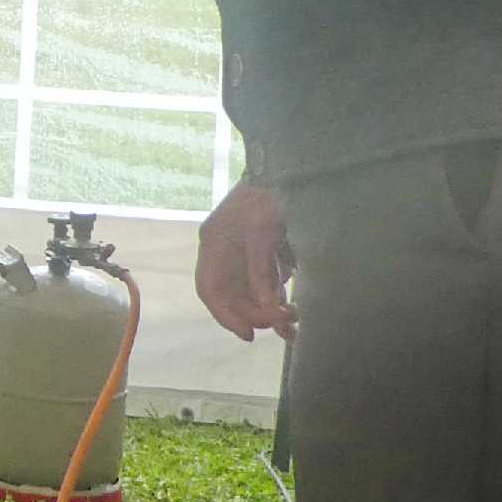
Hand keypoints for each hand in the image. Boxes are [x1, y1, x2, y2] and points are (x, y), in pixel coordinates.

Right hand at [195, 181, 295, 341]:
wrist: (284, 167)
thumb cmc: (268, 194)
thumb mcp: (263, 232)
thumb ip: (260, 270)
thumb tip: (265, 306)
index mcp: (214, 244)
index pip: (209, 288)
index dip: (224, 314)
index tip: (247, 334)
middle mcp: (223, 252)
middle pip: (231, 294)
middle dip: (254, 313)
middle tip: (281, 324)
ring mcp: (241, 252)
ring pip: (249, 292)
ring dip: (268, 309)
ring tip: (292, 324)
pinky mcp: (261, 251)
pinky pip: (264, 282)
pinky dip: (276, 297)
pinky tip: (291, 308)